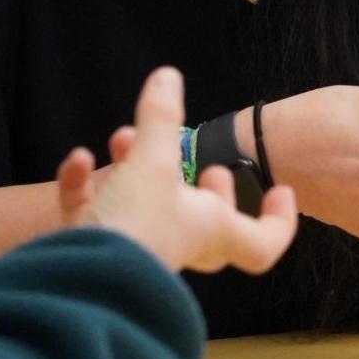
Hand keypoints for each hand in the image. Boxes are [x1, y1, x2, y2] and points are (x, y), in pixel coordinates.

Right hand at [55, 67, 297, 274]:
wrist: (78, 282)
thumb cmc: (135, 223)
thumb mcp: (152, 160)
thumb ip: (160, 119)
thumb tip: (167, 76)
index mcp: (210, 230)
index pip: (264, 242)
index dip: (280, 220)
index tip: (281, 190)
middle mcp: (182, 244)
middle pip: (211, 227)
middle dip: (209, 192)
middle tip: (209, 169)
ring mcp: (139, 251)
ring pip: (150, 211)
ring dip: (136, 170)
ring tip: (124, 138)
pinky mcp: (96, 252)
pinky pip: (96, 216)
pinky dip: (84, 187)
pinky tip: (77, 159)